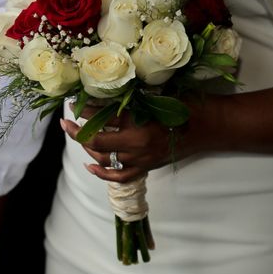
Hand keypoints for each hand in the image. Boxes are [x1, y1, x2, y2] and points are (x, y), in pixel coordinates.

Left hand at [60, 103, 197, 182]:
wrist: (207, 126)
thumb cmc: (182, 105)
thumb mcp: (154, 97)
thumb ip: (129, 100)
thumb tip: (102, 96)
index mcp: (138, 122)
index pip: (101, 117)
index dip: (83, 110)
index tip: (72, 104)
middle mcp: (136, 143)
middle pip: (96, 142)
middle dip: (77, 133)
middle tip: (66, 123)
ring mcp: (140, 159)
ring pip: (104, 159)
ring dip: (87, 149)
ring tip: (78, 137)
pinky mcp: (146, 167)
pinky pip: (119, 177)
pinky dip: (102, 173)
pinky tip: (90, 166)